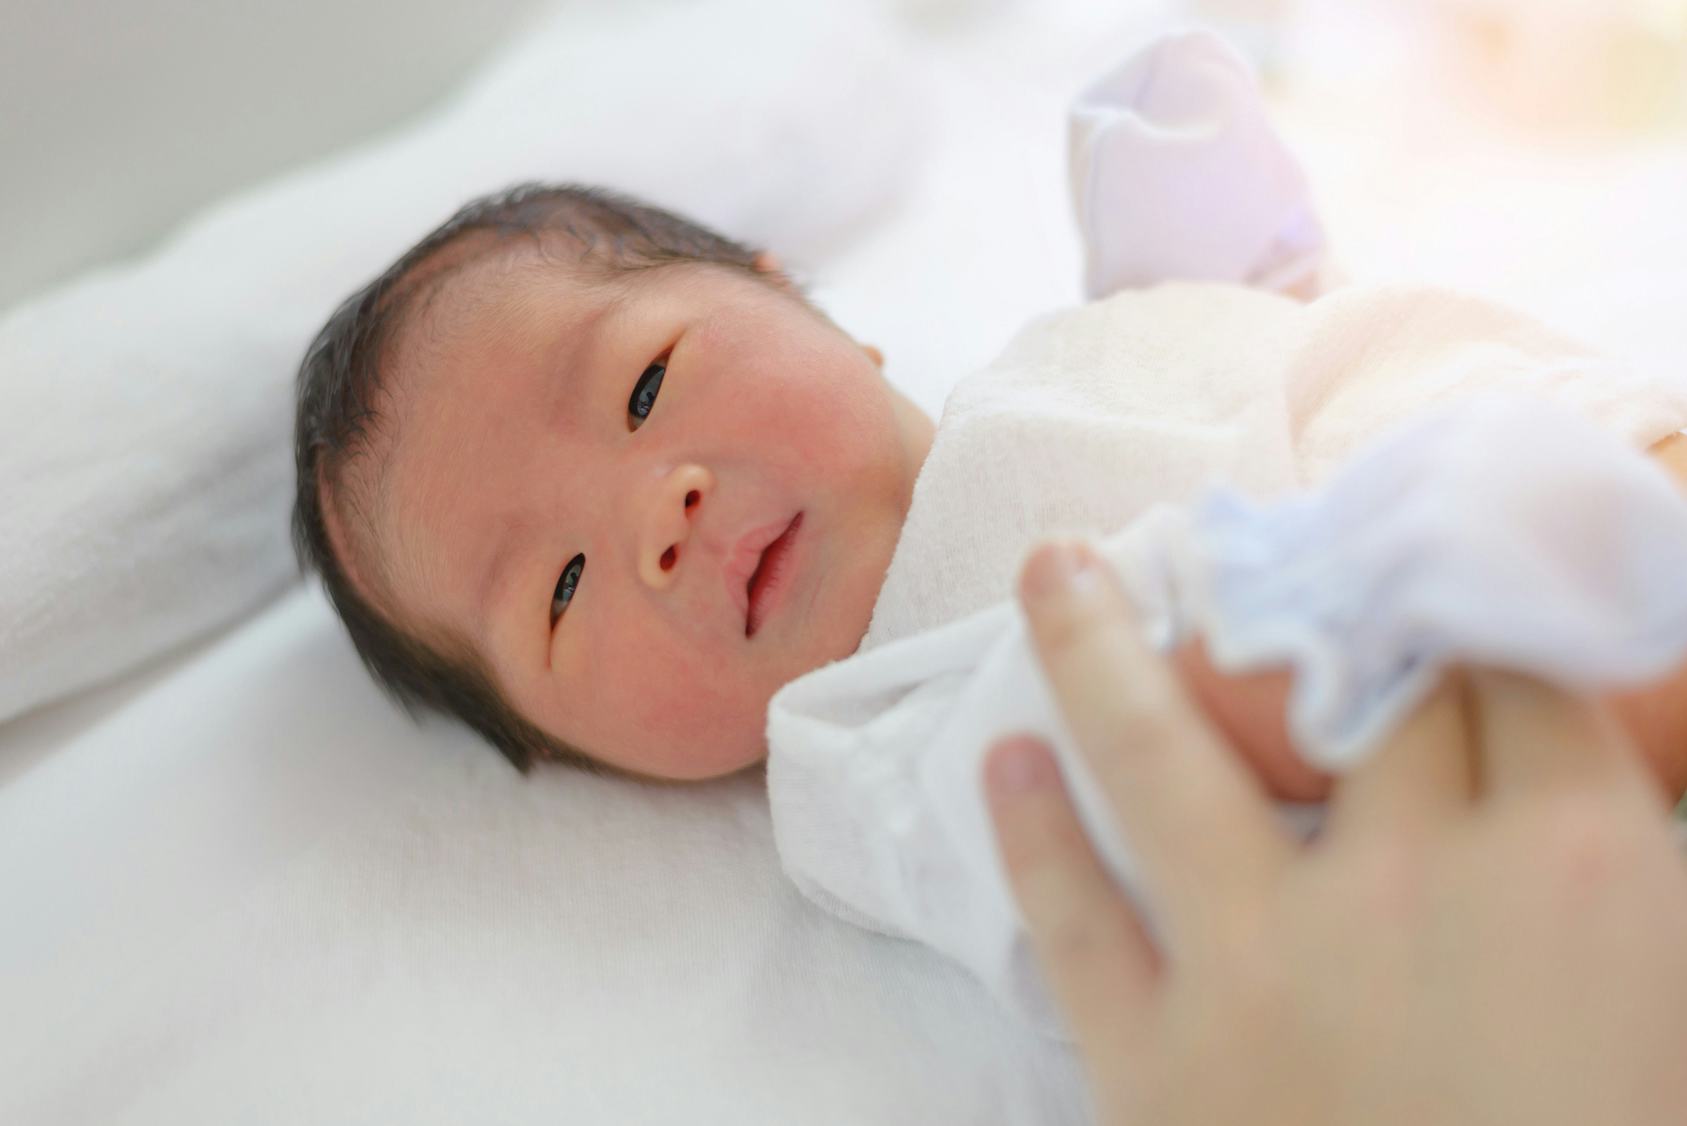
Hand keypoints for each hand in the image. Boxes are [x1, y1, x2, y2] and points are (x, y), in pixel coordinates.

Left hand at [985, 539, 1686, 1125]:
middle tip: (1242, 547)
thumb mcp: (1678, 1015)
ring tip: (1051, 568)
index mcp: (1579, 866)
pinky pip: (1076, 920)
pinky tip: (1001, 760)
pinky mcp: (1159, 1059)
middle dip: (1302, 608)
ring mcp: (1266, 962)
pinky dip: (1031, 837)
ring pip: (1160, 756)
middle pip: (1346, 691)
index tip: (1414, 565)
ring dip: (1094, 649)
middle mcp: (1409, 883)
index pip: (1504, 672)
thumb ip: (1634, 892)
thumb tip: (1584, 802)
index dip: (1457, 605)